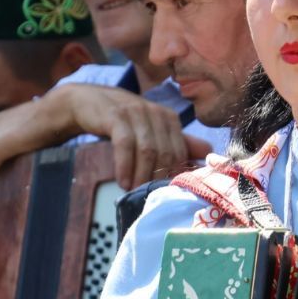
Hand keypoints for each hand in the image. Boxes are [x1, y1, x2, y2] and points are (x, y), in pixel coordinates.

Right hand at [51, 85, 212, 189]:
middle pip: (166, 153)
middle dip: (158, 178)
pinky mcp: (116, 115)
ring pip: (148, 150)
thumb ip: (178, 143)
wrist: (89, 102)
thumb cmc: (124, 121)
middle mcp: (156, 113)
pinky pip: (125, 144)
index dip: (173, 175)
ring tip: (134, 192)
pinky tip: (122, 181)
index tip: (165, 193)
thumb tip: (208, 155)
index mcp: (170, 118)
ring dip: (142, 175)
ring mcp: (136, 112)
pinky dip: (125, 166)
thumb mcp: (151, 131)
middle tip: (148, 196)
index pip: (180, 153)